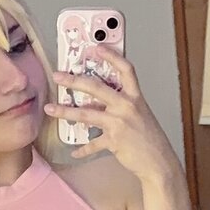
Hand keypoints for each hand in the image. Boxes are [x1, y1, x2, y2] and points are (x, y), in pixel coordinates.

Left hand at [45, 46, 178, 179]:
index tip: (96, 47)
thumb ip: (122, 104)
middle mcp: (127, 107)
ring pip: (86, 114)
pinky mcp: (114, 141)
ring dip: (65, 111)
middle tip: (58, 76)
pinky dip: (83, 149)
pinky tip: (74, 151)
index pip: (125, 69)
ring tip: (50, 109)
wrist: (158, 161)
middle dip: (74, 80)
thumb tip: (100, 100)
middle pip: (97, 88)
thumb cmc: (150, 138)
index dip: (111, 56)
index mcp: (135, 97)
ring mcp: (119, 124)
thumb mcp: (140, 114)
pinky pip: (92, 144)